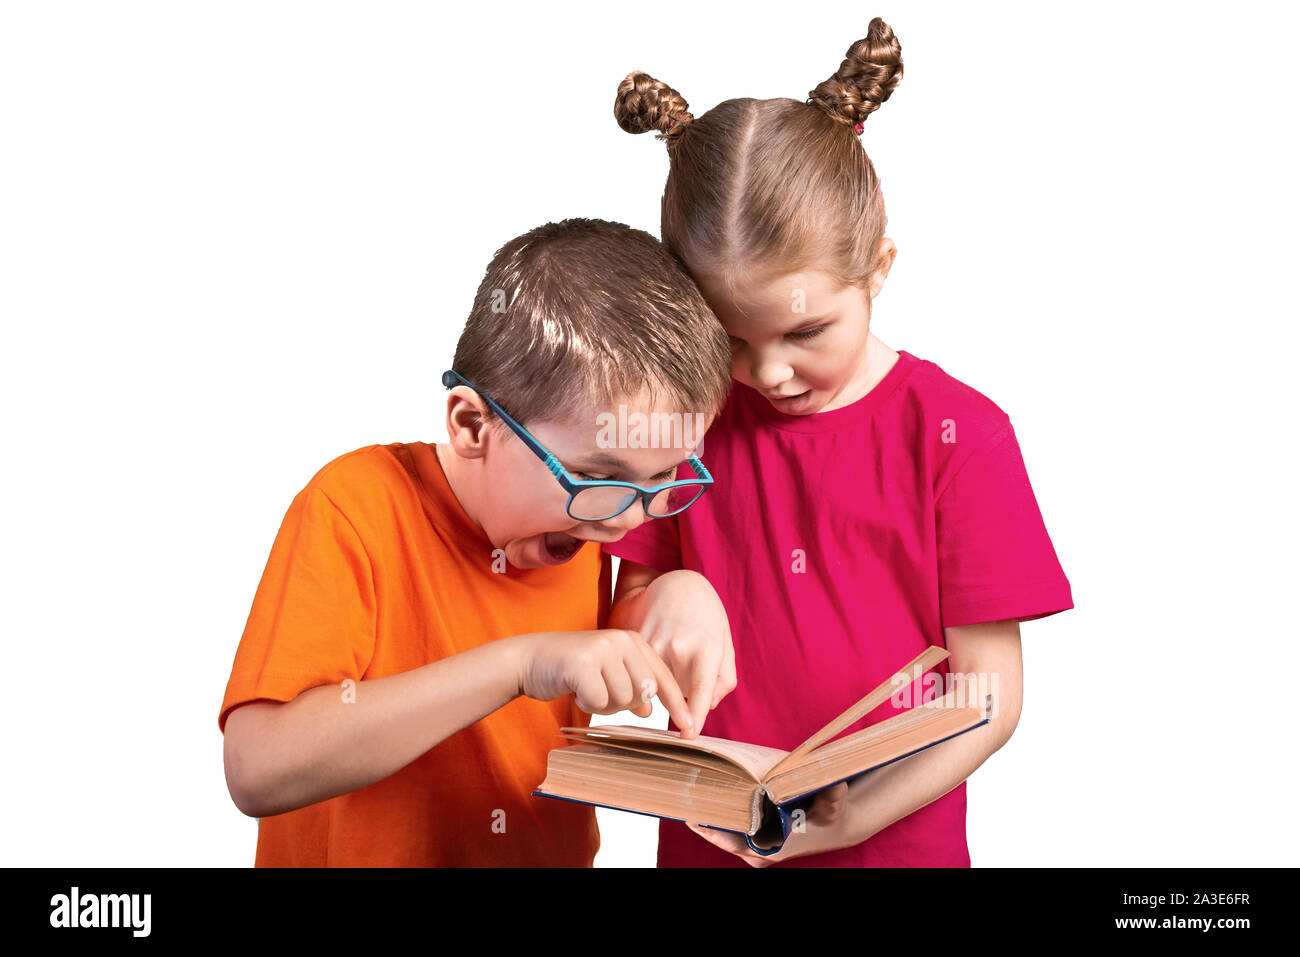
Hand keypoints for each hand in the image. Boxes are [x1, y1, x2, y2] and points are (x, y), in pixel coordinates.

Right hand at [515, 629, 694, 733]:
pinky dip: (587, 703)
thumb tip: (650, 710)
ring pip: (621, 699)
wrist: (530, 658)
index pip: (663, 678)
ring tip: (586, 688)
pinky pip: (599, 701)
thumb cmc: (572, 669)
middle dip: (623, 703)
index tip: (690, 729)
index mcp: (633, 641)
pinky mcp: (583, 663)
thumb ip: (631, 687)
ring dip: (603, 704)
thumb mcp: (608, 673)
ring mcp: (602, 650)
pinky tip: (574, 689)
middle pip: (643, 693)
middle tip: (600, 693)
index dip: (677, 705)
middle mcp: (621, 640)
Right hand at [637, 570, 736, 735]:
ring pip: (654, 684)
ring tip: (668, 667)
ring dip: (660, 686)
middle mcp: (679, 645)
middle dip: (679, 698)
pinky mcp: (634, 637)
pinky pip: (637, 670)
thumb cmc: (705, 616)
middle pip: (676, 693)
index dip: (696, 716)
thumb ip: (724, 678)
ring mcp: (654, 640)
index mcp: (706, 646)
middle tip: (682, 688)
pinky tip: (650, 663)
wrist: (677, 583)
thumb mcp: (725, 643)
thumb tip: (709, 706)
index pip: (701, 690)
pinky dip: (643, 675)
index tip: (690, 736)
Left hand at [685, 782, 850, 866]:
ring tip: (686, 794)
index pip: (734, 843)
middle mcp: (759, 850)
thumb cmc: (829, 814)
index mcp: (773, 848)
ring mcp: (754, 844)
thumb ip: (832, 798)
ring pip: (722, 831)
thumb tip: (835, 786)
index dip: (713, 831)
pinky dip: (715, 813)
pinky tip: (702, 795)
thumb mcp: (832, 805)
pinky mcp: (752, 834)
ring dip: (706, 815)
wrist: (834, 823)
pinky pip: (727, 826)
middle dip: (703, 819)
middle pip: (722, 836)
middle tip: (683, 799)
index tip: (695, 818)